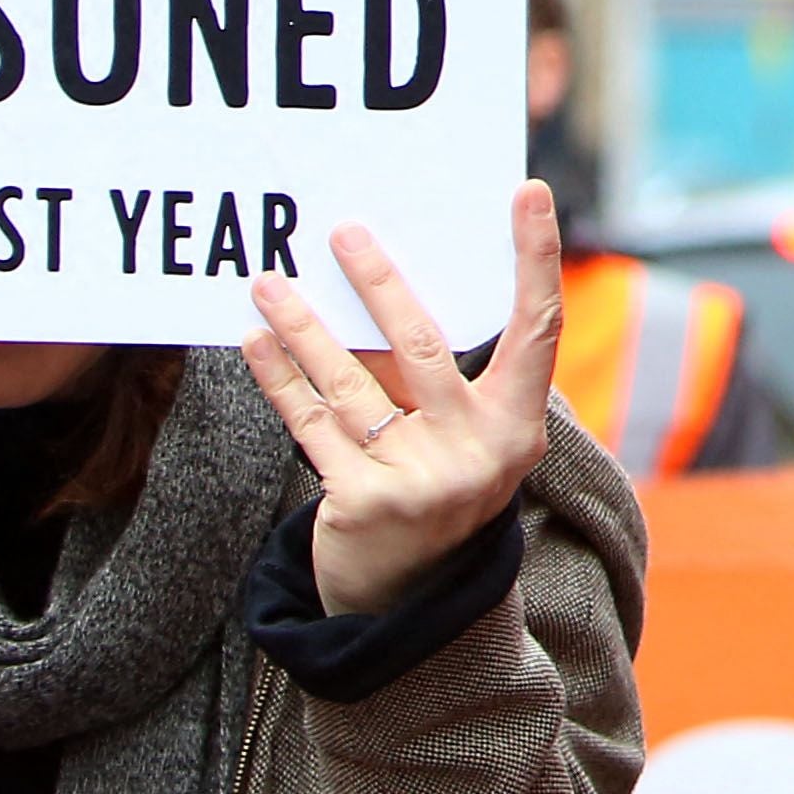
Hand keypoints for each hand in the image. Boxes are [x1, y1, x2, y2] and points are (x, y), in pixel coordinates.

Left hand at [244, 185, 560, 615]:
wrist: (409, 599)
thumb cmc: (439, 490)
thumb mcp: (467, 439)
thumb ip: (442, 379)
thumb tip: (383, 288)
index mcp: (518, 427)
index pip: (536, 328)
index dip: (537, 260)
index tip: (530, 193)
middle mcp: (478, 452)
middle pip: (422, 347)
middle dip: (378, 282)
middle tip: (343, 232)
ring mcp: (420, 480)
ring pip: (352, 383)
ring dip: (304, 327)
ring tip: (269, 282)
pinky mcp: (362, 502)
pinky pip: (312, 425)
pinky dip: (281, 379)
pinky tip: (256, 342)